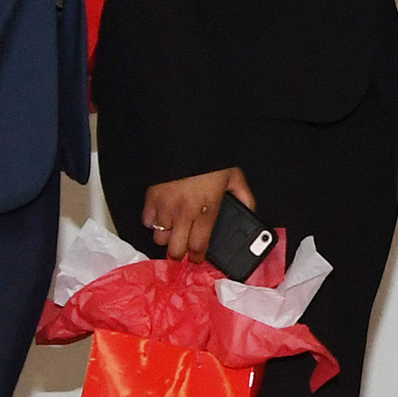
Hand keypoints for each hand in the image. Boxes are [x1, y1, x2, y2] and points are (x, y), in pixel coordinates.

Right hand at [140, 166, 257, 264]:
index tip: (198, 257)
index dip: (198, 257)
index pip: (199, 246)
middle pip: (175, 250)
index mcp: (207, 209)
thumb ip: (244, 198)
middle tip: (184, 250)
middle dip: (180, 254)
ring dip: (167, 238)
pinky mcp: (151, 198)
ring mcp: (166, 207)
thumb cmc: (210, 158)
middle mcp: (184, 212)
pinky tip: (162, 217)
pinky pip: (147, 222)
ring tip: (174, 232)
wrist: (186, 139)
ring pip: (159, 239)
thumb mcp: (235, 177)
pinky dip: (153, 223)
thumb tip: (250, 214)